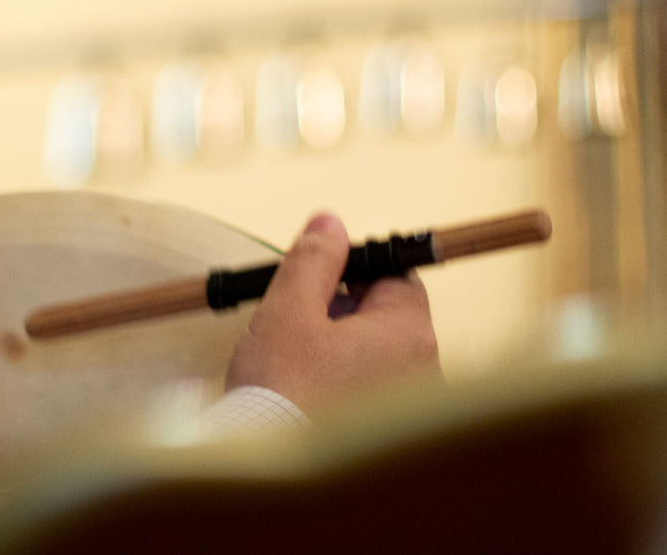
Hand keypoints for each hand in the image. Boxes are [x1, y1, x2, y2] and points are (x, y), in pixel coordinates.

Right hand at [225, 212, 440, 416]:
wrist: (266, 466)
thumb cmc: (280, 389)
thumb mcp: (287, 309)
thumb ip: (313, 260)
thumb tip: (331, 223)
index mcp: (408, 335)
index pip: (398, 275)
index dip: (354, 268)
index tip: (317, 275)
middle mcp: (424, 371)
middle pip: (388, 315)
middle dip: (342, 307)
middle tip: (296, 316)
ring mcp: (409, 406)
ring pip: (377, 352)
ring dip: (339, 343)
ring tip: (294, 356)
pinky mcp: (389, 432)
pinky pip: (371, 388)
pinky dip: (341, 379)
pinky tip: (305, 387)